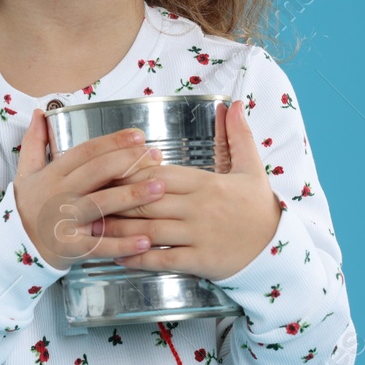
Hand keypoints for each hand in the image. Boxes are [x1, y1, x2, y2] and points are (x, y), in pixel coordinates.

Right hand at [12, 108, 170, 271]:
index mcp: (52, 175)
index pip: (85, 152)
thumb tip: (39, 112)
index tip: (138, 135)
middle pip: (96, 172)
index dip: (113, 141)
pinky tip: (145, 240)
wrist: (16, 246)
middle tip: (156, 156)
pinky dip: (123, 245)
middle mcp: (58, 195)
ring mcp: (65, 221)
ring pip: (101, 204)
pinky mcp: (71, 247)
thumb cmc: (28, 207)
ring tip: (160, 188)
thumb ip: (34, 143)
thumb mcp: (24, 173)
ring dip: (132, 196)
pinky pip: (99, 246)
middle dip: (128, 162)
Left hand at [88, 100, 281, 281]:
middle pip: (146, 200)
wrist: (279, 249)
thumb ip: (239, 136)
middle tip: (85, 198)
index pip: (158, 173)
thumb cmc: (259, 208)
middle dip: (113, 199)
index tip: (103, 170)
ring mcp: (198, 235)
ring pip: (149, 229)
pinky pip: (163, 258)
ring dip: (118, 229)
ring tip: (91, 226)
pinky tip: (118, 255)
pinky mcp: (200, 261)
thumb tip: (234, 104)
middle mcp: (198, 207)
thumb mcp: (253, 169)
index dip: (128, 171)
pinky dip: (138, 257)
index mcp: (205, 183)